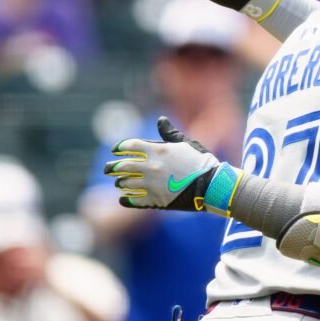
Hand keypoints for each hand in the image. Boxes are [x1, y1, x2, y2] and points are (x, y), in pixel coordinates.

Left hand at [105, 117, 219, 210]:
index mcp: (158, 150)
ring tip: (119, 183)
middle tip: (107, 169)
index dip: (120, 147)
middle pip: (123, 166)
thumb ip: (170, 133)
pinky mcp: (156, 200)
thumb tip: (161, 120)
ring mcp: (152, 185)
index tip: (115, 150)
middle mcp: (151, 167)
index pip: (130, 146)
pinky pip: (134, 200)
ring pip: (126, 183)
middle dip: (112, 167)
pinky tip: (123, 199)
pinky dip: (126, 199)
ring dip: (120, 183)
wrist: (213, 185)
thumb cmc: (201, 162)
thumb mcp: (186, 144)